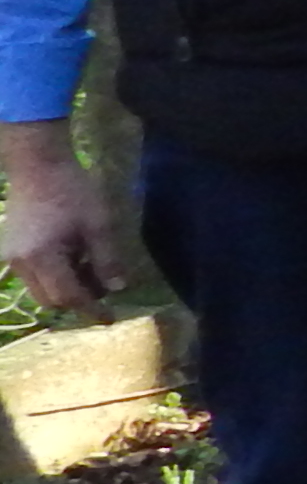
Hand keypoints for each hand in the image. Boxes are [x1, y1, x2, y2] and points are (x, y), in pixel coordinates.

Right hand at [0, 126, 133, 314]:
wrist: (39, 165)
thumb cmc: (72, 191)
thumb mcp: (99, 224)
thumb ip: (107, 259)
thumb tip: (118, 289)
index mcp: (42, 258)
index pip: (68, 296)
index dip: (90, 309)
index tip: (110, 318)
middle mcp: (21, 263)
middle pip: (51, 299)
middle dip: (78, 300)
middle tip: (103, 286)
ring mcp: (12, 258)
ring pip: (40, 290)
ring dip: (66, 288)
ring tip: (89, 267)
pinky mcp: (12, 250)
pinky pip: (34, 276)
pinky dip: (55, 276)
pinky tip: (73, 258)